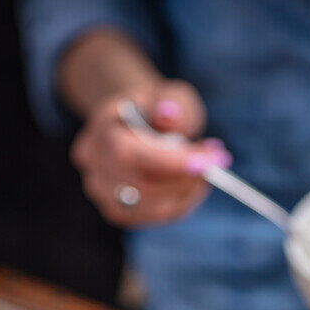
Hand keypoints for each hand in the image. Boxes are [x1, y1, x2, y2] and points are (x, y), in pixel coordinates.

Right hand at [70, 80, 230, 226]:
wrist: (137, 124)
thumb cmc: (156, 109)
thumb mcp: (166, 94)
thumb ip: (170, 102)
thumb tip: (171, 114)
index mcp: (99, 129)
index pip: (128, 154)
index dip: (170, 162)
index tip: (209, 161)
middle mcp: (93, 163)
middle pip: (139, 186)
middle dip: (185, 178)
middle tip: (217, 162)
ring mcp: (101, 191)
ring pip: (149, 206)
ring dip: (187, 191)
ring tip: (207, 171)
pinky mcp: (117, 211)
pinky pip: (156, 216)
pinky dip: (182, 202)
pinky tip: (195, 185)